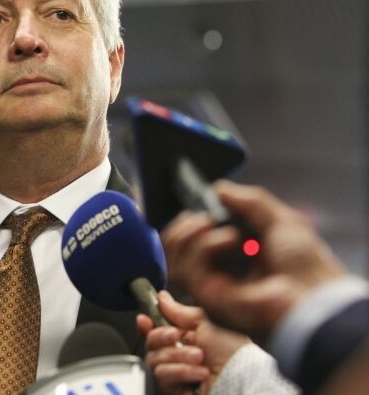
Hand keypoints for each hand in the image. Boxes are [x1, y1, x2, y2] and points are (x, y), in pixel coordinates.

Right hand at [137, 291, 249, 394]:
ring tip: (199, 357)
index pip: (156, 330)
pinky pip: (161, 375)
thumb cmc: (233, 352)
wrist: (242, 380)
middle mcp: (178, 355)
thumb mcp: (206, 321)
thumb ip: (179, 311)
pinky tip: (198, 372)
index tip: (144, 319)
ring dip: (177, 355)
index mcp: (186, 338)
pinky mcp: (173, 390)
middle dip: (161, 336)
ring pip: (154, 358)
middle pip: (150, 342)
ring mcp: (175, 374)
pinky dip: (180, 371)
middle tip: (176, 335)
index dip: (147, 325)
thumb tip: (162, 298)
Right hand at [162, 180, 345, 342]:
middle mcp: (219, 278)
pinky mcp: (209, 301)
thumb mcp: (280, 220)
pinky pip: (190, 269)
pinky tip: (228, 238)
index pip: (192, 244)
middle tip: (201, 216)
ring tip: (210, 222)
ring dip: (188, 233)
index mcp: (234, 262)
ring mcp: (212, 292)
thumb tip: (219, 189)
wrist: (317, 298)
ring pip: (175, 260)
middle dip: (181, 228)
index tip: (199, 209)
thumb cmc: (306, 267)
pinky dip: (203, 246)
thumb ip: (249, 202)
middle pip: (175, 252)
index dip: (189, 226)